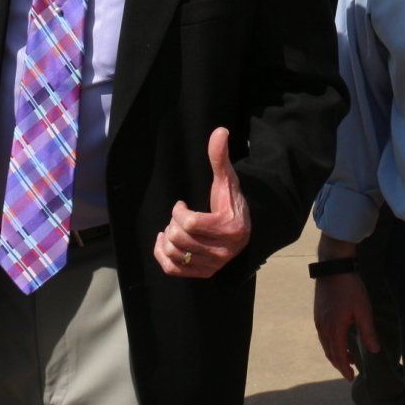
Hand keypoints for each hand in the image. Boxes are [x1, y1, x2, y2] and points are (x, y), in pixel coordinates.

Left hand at [154, 127, 250, 278]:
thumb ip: (220, 158)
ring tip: (175, 228)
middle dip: (173, 223)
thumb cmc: (230, 203)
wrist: (242, 230)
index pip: (190, 223)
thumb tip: (220, 130)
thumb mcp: (226, 180)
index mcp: (230, 228)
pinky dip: (162, 255)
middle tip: (178, 217)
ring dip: (168, 238)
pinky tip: (163, 241)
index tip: (181, 204)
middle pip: (180, 238)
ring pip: (175, 254)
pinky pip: (172, 269)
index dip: (178, 211)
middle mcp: (223, 251)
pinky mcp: (203, 274)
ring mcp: (213, 265)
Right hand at [313, 268, 377, 380]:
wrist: (333, 267)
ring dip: (335, 354)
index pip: (339, 356)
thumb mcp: (363, 309)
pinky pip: (323, 336)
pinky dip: (330, 344)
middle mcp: (323, 328)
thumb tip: (375, 351)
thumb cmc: (350, 287)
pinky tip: (339, 340)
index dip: (345, 369)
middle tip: (349, 372)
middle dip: (339, 364)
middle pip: (330, 353)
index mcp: (335, 329)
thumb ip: (368, 331)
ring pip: (325, 345)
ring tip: (347, 358)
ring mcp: (319, 320)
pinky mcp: (318, 314)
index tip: (351, 377)